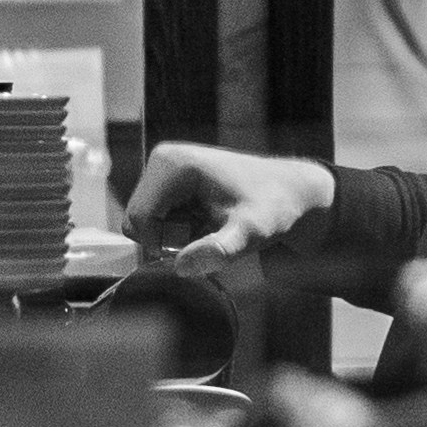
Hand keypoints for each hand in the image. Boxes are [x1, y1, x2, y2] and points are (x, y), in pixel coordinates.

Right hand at [124, 141, 337, 274]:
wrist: (289, 191)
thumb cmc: (273, 208)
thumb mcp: (251, 233)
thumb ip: (219, 249)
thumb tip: (182, 267)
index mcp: (173, 164)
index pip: (138, 219)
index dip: (161, 245)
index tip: (197, 249)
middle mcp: (163, 159)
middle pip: (137, 220)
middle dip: (166, 240)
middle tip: (207, 238)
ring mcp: (165, 167)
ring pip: (145, 222)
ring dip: (173, 237)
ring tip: (209, 230)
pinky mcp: (169, 178)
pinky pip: (156, 217)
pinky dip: (177, 229)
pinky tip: (205, 223)